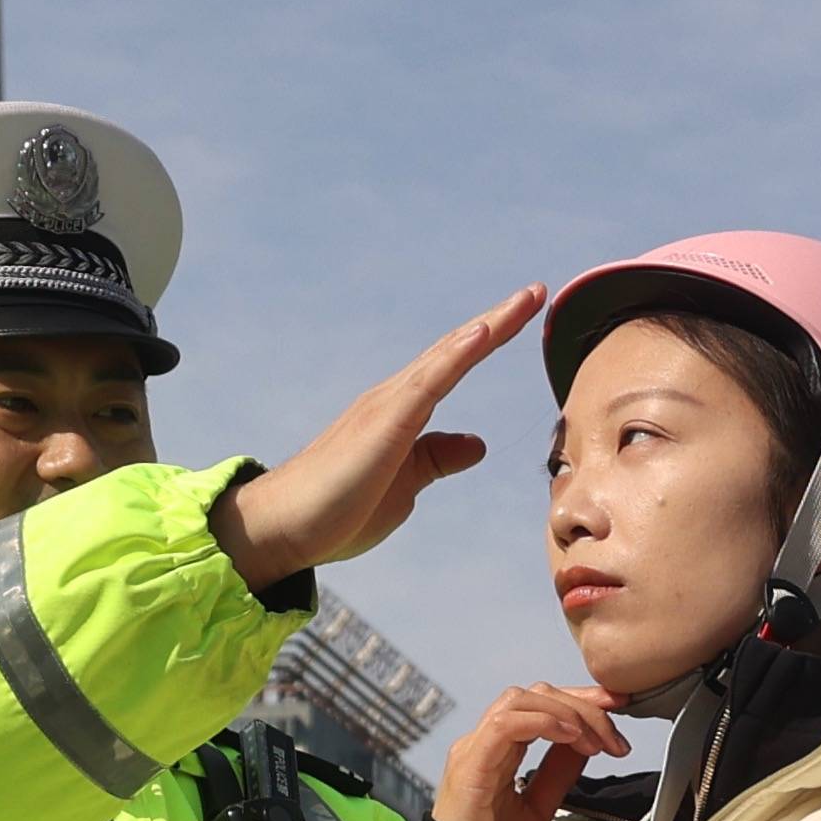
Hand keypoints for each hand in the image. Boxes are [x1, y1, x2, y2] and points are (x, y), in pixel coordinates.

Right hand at [220, 287, 542, 584]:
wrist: (283, 529)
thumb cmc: (337, 510)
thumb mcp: (406, 486)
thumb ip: (437, 459)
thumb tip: (477, 443)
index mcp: (403, 412)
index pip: (454, 366)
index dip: (491, 338)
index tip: (527, 313)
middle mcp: (394, 398)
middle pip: (454, 350)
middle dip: (498, 320)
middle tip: (537, 291)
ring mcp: (387, 407)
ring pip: (445, 358)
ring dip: (487, 327)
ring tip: (524, 301)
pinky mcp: (382, 425)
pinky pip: (427, 385)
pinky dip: (456, 357)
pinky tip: (481, 335)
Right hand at [437, 681, 620, 820]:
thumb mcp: (541, 805)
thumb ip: (559, 771)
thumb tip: (586, 741)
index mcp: (501, 747)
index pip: (541, 703)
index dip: (581, 699)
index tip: (618, 706)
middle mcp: (485, 741)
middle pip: (535, 695)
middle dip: (583, 705)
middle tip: (615, 734)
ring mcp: (474, 749)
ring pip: (521, 700)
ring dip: (567, 713)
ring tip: (596, 741)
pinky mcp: (470, 764)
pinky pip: (505, 725)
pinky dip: (543, 723)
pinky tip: (570, 737)